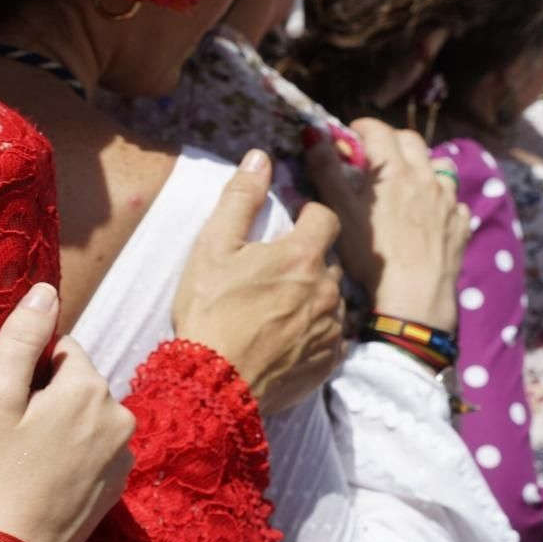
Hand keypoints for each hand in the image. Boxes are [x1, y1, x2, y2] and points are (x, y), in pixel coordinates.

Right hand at [0, 284, 134, 541]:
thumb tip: (45, 290)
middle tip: (13, 435)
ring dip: (62, 427)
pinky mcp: (119, 485)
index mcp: (90, 388)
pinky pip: (95, 449)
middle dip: (48, 399)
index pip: (61, 350)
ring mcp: (124, 455)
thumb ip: (22, 337)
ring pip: (86, 417)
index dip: (28, 373)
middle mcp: (120, 416)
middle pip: (77, 383)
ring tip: (28, 461)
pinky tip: (45, 480)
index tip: (8, 407)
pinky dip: (73, 456)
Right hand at [173, 150, 345, 415]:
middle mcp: (327, 288)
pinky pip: (331, 336)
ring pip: (331, 298)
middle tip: (272, 274)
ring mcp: (332, 327)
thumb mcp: (213, 247)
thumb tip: (258, 157)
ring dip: (311, 296)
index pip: (326, 216)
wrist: (214, 384)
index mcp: (303, 255)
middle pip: (328, 259)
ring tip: (276, 309)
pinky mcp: (330, 361)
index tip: (290, 226)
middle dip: (307, 260)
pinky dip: (313, 332)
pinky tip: (284, 337)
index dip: (309, 217)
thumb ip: (240, 198)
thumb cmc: (210, 312)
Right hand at [307, 119, 469, 332]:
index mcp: (394, 170)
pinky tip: (429, 214)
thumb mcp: (340, 211)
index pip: (378, 130)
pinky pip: (454, 200)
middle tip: (374, 156)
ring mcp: (448, 200)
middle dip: (391, 140)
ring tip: (407, 183)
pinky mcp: (461, 223)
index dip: (361, 127)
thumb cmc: (372, 254)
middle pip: (412, 141)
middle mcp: (426, 177)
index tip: (350, 135)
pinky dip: (440, 199)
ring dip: (422, 166)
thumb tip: (313, 134)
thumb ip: (325, 170)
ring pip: (439, 167)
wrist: (415, 295)